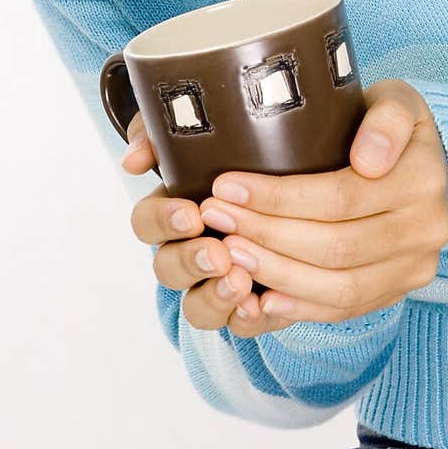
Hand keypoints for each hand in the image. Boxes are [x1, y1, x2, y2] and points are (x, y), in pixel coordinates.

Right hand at [122, 111, 254, 330]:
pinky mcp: (253, 302)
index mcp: (174, 209)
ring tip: (242, 284)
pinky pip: (241, 324)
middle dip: (190, 264)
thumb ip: (161, 131)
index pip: (146, 223)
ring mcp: (217, 281)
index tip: (191, 214)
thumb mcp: (206, 124)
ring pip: (198, 307)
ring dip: (214, 298)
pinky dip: (250, 319)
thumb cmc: (249, 143)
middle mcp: (189, 249)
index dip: (162, 222)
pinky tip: (263, 305)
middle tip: (219, 253)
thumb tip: (133, 159)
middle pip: (167, 270)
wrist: (314, 164)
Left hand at [194, 79, 447, 338]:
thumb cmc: (389, 123)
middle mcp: (427, 230)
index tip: (225, 185)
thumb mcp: (396, 100)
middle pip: (335, 246)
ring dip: (276, 273)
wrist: (424, 161)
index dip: (279, 197)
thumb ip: (387, 119)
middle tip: (215, 218)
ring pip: (338, 286)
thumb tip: (369, 159)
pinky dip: (301, 306)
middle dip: (266, 235)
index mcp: (424, 178)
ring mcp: (414, 267)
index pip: (341, 196)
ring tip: (228, 252)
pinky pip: (347, 309)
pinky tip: (261, 297)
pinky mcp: (397, 290)